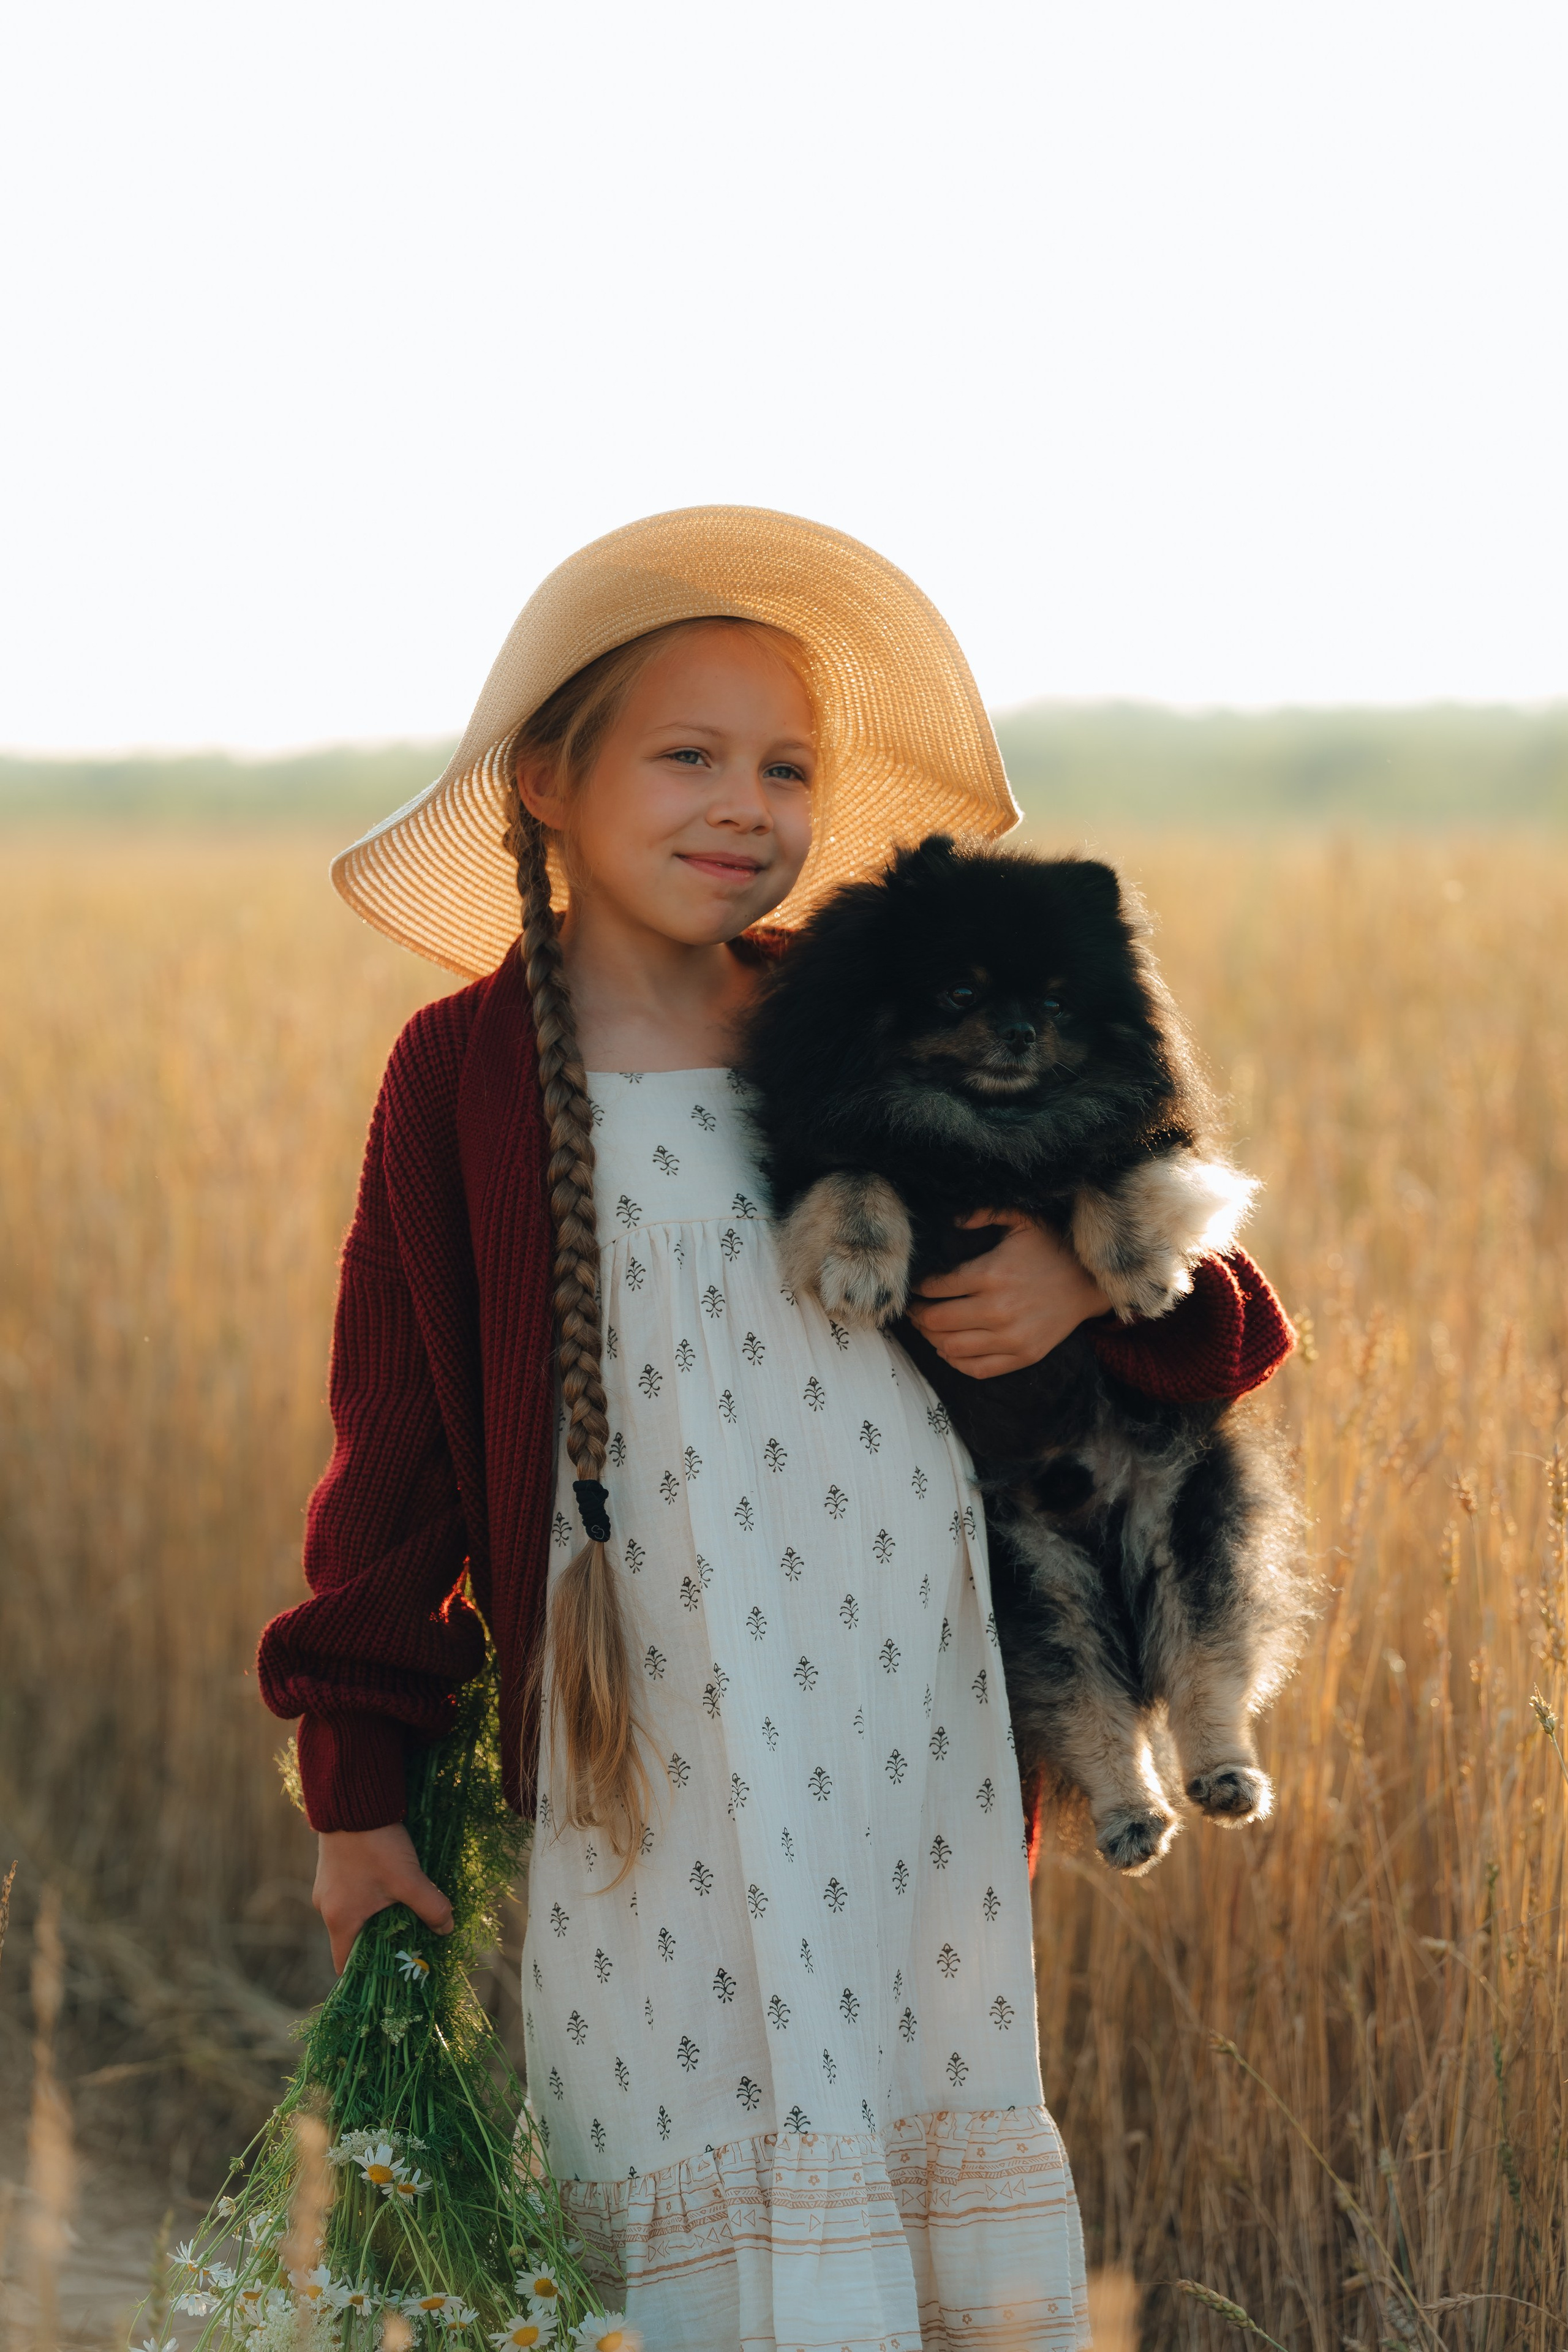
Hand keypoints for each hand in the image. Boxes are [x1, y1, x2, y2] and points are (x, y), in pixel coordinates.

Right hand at [312, 1822, 453, 1975]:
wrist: (352, 1801)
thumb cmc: (376, 1845)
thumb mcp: (408, 1879)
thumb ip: (431, 1907)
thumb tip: (447, 1929)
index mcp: (339, 1920)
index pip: (346, 1965)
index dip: (368, 1975)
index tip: (393, 1974)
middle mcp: (326, 1908)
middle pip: (354, 1940)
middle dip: (381, 1944)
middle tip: (409, 1941)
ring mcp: (328, 1888)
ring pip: (355, 1915)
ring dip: (378, 1917)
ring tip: (405, 1911)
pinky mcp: (334, 1869)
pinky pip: (352, 1895)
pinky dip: (371, 1897)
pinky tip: (391, 1885)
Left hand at [904, 1210, 1111, 1378]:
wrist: (1090, 1282)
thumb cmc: (1052, 1249)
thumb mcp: (1022, 1220)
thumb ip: (984, 1213)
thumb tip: (952, 1220)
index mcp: (991, 1274)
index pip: (936, 1286)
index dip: (919, 1287)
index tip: (916, 1287)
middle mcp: (997, 1309)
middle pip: (936, 1320)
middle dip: (918, 1314)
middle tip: (914, 1309)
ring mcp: (1011, 1337)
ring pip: (950, 1346)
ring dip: (931, 1338)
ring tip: (928, 1327)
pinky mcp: (1022, 1356)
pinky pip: (976, 1369)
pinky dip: (955, 1361)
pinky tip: (948, 1348)